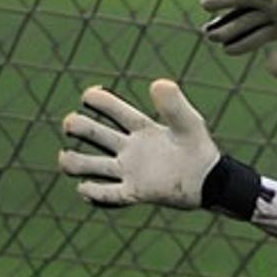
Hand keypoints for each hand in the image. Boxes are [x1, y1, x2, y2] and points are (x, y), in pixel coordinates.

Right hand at [57, 80, 219, 208]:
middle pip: (94, 133)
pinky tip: (84, 188)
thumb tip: (158, 82)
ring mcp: (130, 170)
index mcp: (141, 128)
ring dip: (74, 162)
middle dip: (77, 126)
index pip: (113, 109)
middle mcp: (130, 148)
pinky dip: (93, 192)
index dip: (98, 99)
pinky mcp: (134, 192)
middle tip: (70, 124)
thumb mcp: (189, 124)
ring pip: (92, 165)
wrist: (210, 181)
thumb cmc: (199, 149)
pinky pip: (108, 193)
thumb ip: (174, 105)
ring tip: (66, 159)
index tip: (88, 95)